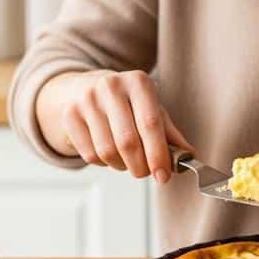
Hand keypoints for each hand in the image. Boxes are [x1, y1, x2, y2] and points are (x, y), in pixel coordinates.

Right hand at [41, 70, 193, 182]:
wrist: (85, 87)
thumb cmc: (126, 101)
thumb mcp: (151, 107)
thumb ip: (170, 133)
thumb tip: (188, 156)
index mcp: (138, 82)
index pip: (150, 124)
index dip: (158, 154)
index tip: (164, 175)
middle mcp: (111, 86)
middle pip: (128, 142)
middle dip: (140, 166)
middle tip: (145, 172)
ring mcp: (87, 100)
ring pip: (107, 152)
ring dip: (121, 166)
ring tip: (127, 161)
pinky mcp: (70, 115)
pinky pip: (90, 155)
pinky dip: (104, 164)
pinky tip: (109, 154)